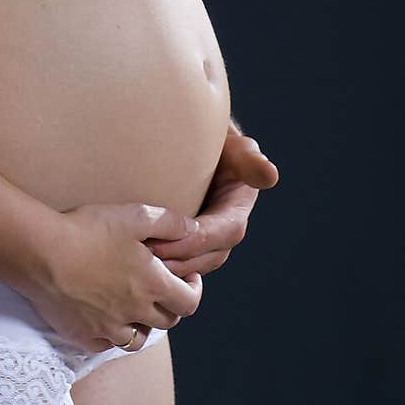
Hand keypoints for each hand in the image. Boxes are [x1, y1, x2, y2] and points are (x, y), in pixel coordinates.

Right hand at [25, 203, 203, 353]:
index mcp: (152, 285)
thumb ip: (170, 223)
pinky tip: (104, 317)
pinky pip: (106, 344)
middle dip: (169, 305)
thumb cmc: (87, 230)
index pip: (190, 302)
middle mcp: (135, 312)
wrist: (40, 252)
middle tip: (159, 288)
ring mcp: (108, 328)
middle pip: (167, 321)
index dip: (193, 291)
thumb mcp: (134, 216)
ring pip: (138, 339)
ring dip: (142, 324)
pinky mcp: (83, 336)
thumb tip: (194, 230)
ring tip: (134, 305)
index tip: (186, 278)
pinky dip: (111, 334)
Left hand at [148, 133, 278, 278]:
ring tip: (135, 259)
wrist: (194, 139)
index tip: (164, 241)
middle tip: (142, 256)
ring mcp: (204, 239)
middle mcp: (223, 231)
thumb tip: (270, 175)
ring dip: (165, 266)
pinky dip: (158, 263)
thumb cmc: (215, 138)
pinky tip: (134, 258)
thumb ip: (249, 158)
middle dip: (176, 260)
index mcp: (236, 210)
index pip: (222, 234)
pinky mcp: (184, 240)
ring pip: (190, 264)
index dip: (194, 242)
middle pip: (205, 257)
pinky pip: (174, 259)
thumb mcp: (234, 145)